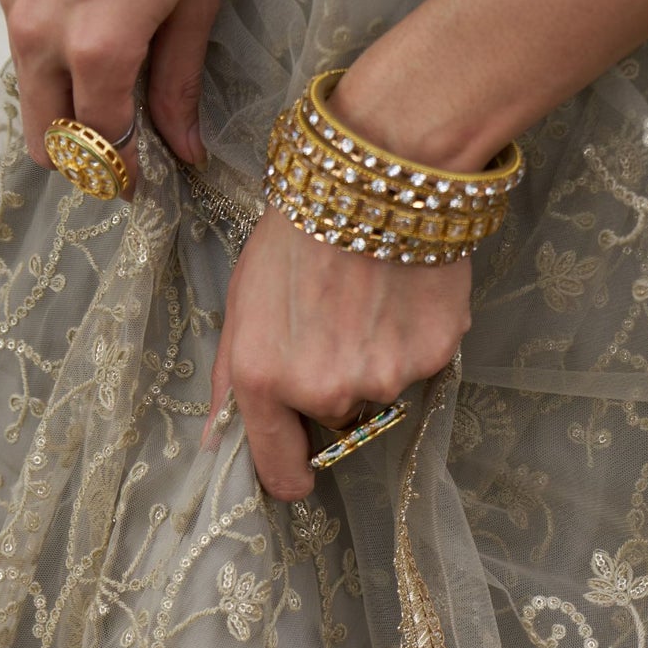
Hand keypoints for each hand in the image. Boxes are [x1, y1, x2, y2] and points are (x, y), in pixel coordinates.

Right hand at [0, 0, 235, 178]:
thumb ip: (177, 83)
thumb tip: (183, 150)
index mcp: (96, 49)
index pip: (99, 147)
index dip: (122, 174)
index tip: (142, 183)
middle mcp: (40, 31)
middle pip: (45, 136)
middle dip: (81, 155)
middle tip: (122, 147)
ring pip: (29, 87)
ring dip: (63, 102)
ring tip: (111, 83)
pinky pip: (24, 34)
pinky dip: (52, 50)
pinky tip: (93, 20)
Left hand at [207, 209, 472, 500]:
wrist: (376, 174)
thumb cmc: (298, 229)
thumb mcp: (242, 301)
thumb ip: (230, 380)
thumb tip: (214, 442)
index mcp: (264, 381)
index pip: (281, 471)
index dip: (290, 473)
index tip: (299, 469)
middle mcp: (323, 392)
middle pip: (334, 422)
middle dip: (333, 387)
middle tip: (335, 322)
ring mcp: (383, 379)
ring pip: (378, 392)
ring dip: (376, 360)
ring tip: (370, 297)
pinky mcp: (433, 358)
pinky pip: (419, 365)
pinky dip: (413, 338)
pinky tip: (403, 291)